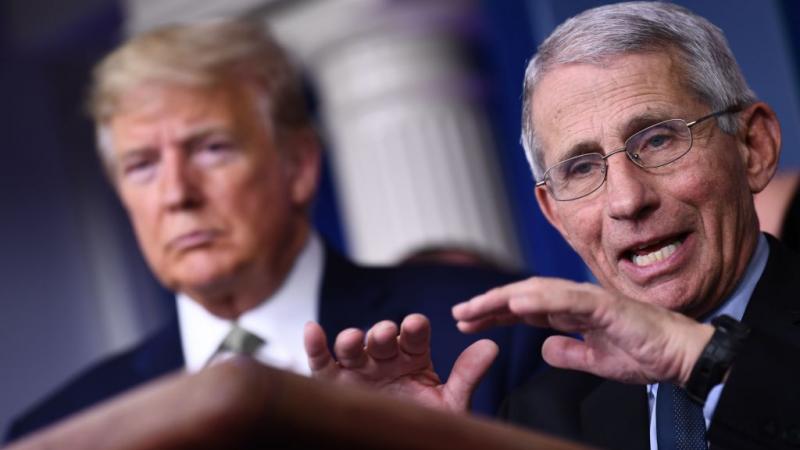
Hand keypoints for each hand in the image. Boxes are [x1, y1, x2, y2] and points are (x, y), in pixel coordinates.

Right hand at [303, 313, 497, 411]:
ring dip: (351, 340)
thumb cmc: (423, 424)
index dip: (414, 330)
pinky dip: (315, 345)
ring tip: (353, 338)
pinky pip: (321, 362)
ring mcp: (357, 368)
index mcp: (413, 357)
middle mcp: (384, 358)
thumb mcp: (449, 404)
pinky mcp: (331, 381)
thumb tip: (492, 346)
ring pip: (351, 348)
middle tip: (384, 334)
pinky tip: (313, 329)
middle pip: (381, 339)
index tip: (416, 325)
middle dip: (382, 334)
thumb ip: (466, 376)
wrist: (398, 446)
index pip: (414, 336)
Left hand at [452, 277, 713, 385]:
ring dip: (502, 298)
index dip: (494, 313)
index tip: (467, 321)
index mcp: (572, 312)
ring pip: (536, 292)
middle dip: (488, 304)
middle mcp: (575, 299)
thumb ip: (569, 353)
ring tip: (474, 308)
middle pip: (522, 296)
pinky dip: (538, 299)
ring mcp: (588, 298)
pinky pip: (565, 300)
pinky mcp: (604, 304)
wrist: (682, 355)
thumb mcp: (595, 361)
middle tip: (458, 314)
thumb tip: (544, 348)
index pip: (524, 308)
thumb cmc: (644, 353)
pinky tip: (513, 304)